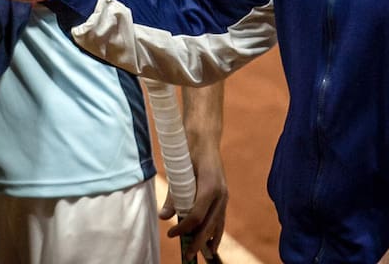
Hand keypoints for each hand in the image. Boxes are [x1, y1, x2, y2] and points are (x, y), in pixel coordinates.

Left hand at [161, 145, 227, 261]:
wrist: (204, 136)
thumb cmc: (189, 150)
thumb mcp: (178, 170)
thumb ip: (173, 195)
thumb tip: (164, 216)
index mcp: (210, 187)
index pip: (197, 216)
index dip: (184, 228)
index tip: (171, 234)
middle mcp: (220, 193)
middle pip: (210, 225)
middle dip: (199, 242)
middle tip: (188, 255)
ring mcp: (224, 195)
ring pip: (219, 223)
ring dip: (211, 240)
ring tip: (205, 254)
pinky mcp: (223, 195)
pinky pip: (221, 217)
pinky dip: (216, 230)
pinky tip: (212, 240)